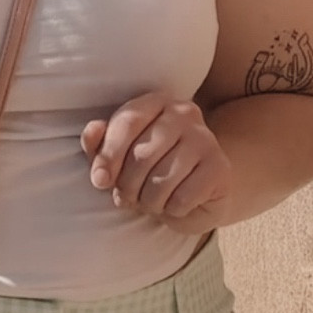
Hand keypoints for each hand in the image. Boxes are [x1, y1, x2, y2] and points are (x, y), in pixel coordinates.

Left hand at [80, 93, 231, 230]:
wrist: (197, 192)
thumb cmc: (150, 171)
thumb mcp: (119, 157)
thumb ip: (100, 144)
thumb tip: (92, 132)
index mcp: (156, 102)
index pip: (127, 122)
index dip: (108, 155)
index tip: (99, 181)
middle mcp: (184, 113)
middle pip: (142, 155)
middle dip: (127, 186)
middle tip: (129, 197)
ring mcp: (206, 139)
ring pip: (161, 180)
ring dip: (149, 202)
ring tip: (152, 201)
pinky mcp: (220, 167)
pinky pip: (183, 198)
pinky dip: (172, 210)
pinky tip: (176, 204)